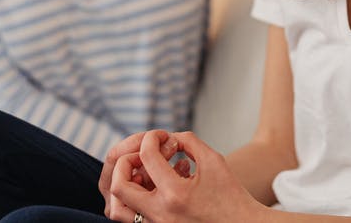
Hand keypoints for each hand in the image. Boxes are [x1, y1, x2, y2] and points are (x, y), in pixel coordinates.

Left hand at [109, 131, 261, 222]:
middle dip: (125, 162)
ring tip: (142, 173)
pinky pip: (132, 218)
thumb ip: (188, 141)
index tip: (163, 136)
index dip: (152, 138)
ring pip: (118, 209)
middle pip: (119, 185)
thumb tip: (167, 137)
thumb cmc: (231, 195)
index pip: (146, 156)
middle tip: (143, 154)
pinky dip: (134, 200)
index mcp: (175, 194)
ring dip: (124, 185)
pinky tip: (154, 187)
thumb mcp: (213, 160)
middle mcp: (161, 214)